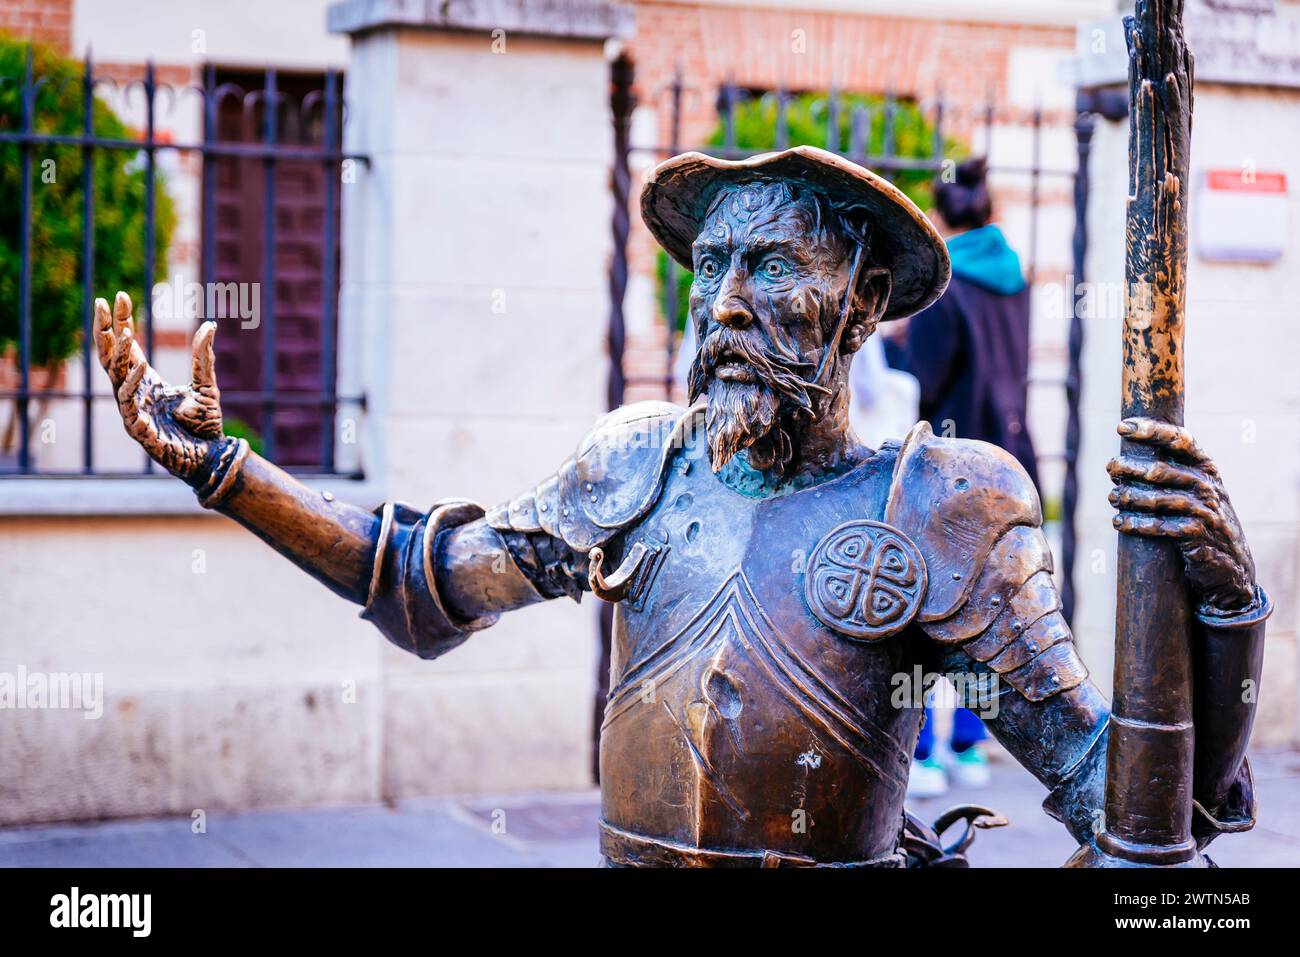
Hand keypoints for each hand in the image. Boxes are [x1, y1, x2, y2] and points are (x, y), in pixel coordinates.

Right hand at [96, 291, 226, 483]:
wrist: (212, 456)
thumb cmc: (206, 425)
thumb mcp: (206, 385)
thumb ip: (204, 357)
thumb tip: (210, 324)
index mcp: (147, 381)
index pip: (127, 347)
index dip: (121, 322)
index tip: (119, 296)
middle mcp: (134, 393)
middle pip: (111, 357)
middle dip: (105, 330)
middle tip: (101, 302)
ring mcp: (132, 410)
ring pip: (116, 376)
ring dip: (119, 353)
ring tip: (126, 331)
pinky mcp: (137, 428)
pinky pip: (129, 402)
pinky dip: (133, 384)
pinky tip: (140, 367)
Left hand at [1107, 417, 1255, 613]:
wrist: (1230, 565)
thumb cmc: (1202, 519)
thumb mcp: (1195, 491)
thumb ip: (1170, 472)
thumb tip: (1120, 463)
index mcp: (1206, 467)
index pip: (1180, 440)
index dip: (1151, 430)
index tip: (1122, 426)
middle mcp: (1207, 486)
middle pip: (1161, 470)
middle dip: (1131, 467)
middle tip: (1111, 468)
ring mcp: (1205, 512)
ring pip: (1159, 499)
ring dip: (1130, 497)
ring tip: (1112, 498)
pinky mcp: (1199, 537)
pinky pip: (1162, 528)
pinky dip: (1138, 525)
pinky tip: (1120, 522)